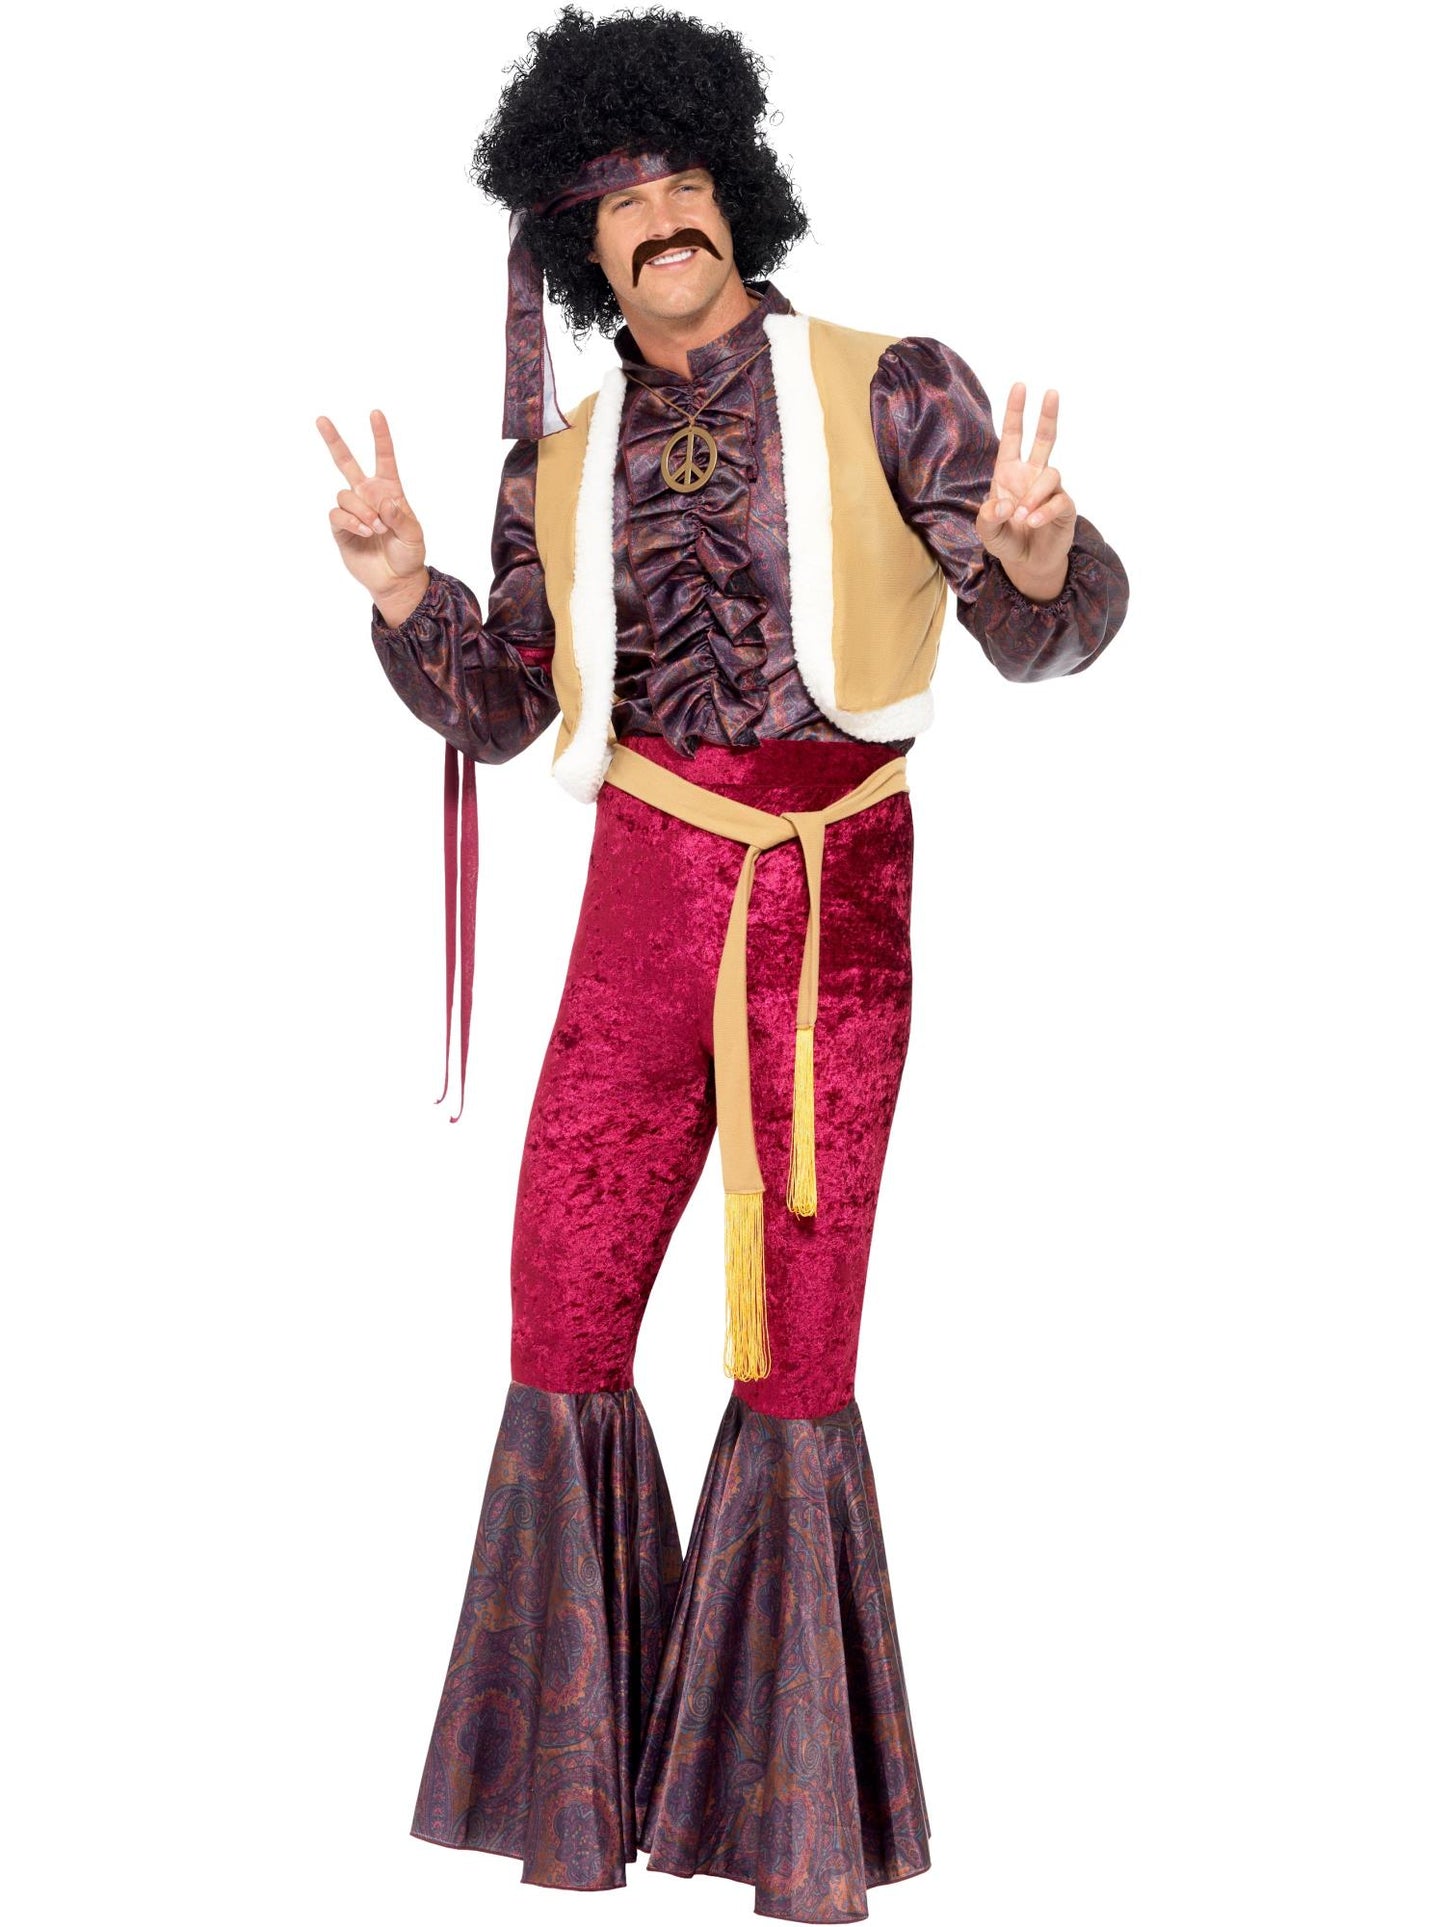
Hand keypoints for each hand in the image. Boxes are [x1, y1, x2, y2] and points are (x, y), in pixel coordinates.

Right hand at [316, 407, 427, 609]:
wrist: (396, 579)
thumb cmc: (409, 554)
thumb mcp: (413, 535)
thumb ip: (400, 517)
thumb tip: (382, 502)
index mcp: (389, 490)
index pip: (384, 458)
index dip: (380, 436)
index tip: (375, 413)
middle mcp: (368, 495)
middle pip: (346, 462)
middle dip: (334, 440)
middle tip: (321, 419)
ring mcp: (353, 510)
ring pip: (345, 494)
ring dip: (361, 510)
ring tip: (375, 529)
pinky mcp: (340, 527)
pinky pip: (337, 514)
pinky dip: (351, 521)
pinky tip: (364, 532)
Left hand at [977, 383, 1077, 600]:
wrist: (1027, 563)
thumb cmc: (1006, 540)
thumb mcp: (987, 531)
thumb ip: (988, 518)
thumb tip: (1005, 504)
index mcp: (1009, 473)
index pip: (1013, 437)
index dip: (1015, 412)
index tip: (1020, 386)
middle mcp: (1031, 475)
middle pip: (1044, 439)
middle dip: (1046, 415)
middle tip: (1051, 392)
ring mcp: (1049, 490)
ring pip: (1051, 474)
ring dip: (1034, 496)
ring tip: (1022, 517)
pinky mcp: (1065, 507)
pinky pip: (1059, 501)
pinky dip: (1044, 512)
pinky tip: (1032, 523)